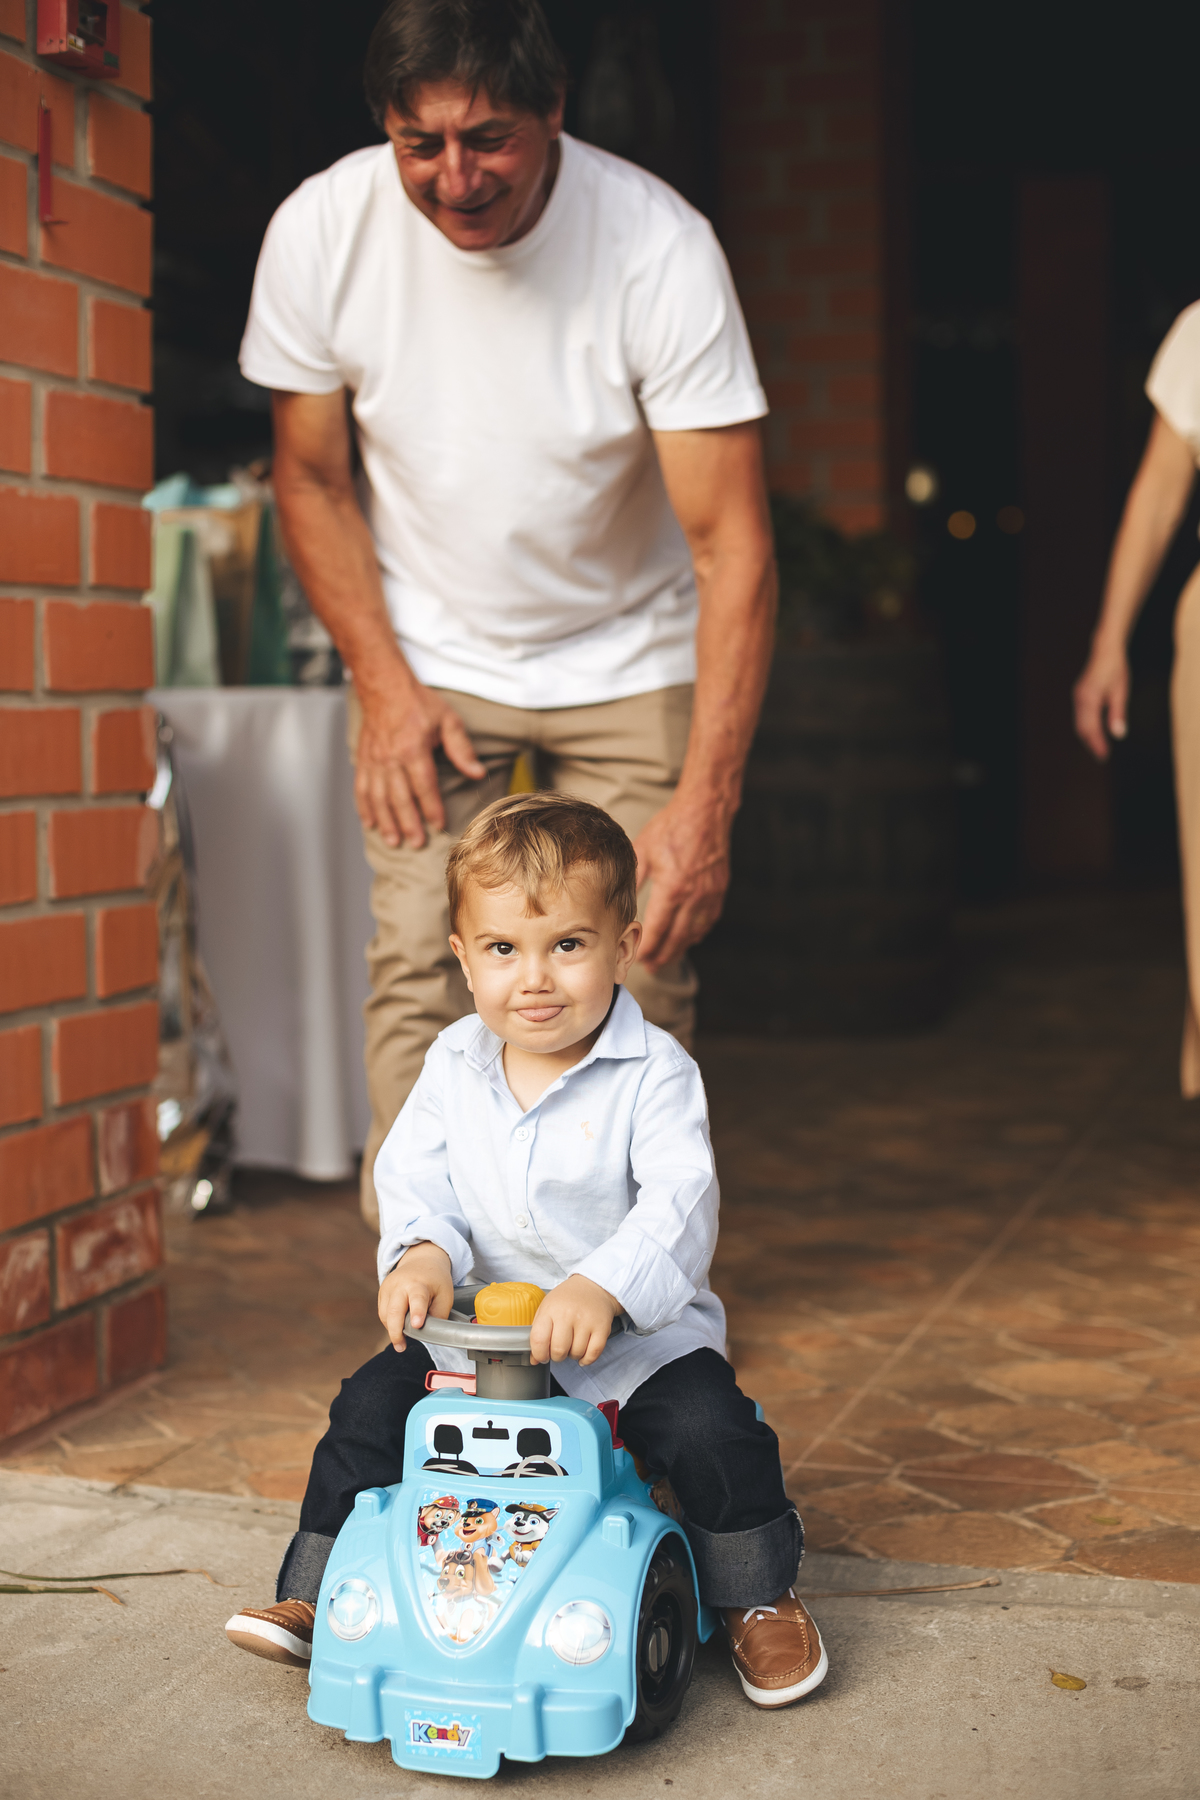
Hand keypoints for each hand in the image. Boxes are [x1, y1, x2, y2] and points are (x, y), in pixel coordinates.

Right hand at [356, 678, 484, 849]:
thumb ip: (462, 749)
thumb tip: (478, 773)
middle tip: (416, 843)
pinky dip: (364, 808)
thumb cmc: (419, 703)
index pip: (424, 786)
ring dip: (385, 821)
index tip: (439, 825)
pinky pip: (361, 788)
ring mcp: (374, 760)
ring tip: (393, 841)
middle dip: (408, 823)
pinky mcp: (363, 760)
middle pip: (399, 797)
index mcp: (413, 749)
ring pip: (378, 798)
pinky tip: (369, 823)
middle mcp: (390, 758)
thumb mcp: (448, 720)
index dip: (432, 808)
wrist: (384, 687)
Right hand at [378, 1241, 454, 1349]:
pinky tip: (399, 1326)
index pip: (417, 1299)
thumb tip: (429, 1334)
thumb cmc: (435, 1280)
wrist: (421, 1260)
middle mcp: (401, 1285)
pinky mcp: (382, 1293)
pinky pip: (383, 1314)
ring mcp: (388, 1288)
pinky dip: (391, 1323)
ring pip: (386, 1315)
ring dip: (393, 1329)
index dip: (417, 1313)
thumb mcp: (445, 1295)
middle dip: (396, 1331)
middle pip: (394, 1311)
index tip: (418, 1324)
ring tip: (403, 1339)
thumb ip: (438, 1315)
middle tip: (401, 1347)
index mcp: (419, 1284)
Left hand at [529, 1274, 620, 1367]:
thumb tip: (534, 1360)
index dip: (539, 1354)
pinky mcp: (602, 1328)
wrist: (594, 1286)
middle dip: (556, 1356)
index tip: (542, 1356)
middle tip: (558, 1350)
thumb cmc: (567, 1298)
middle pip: (558, 1350)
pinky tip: (583, 1354)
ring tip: (572, 1344)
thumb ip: (538, 1332)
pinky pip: (593, 1354)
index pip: (539, 1339)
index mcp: (551, 1309)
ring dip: (572, 1355)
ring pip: (576, 1353)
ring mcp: (587, 1321)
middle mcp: (569, 1314)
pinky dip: (586, 1359)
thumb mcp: (547, 1307)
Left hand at [633, 791, 731, 969]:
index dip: (650, 947)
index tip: (641, 958)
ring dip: (681, 948)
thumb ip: (633, 878)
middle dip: (664, 955)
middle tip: (652, 967)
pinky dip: (697, 933)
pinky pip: (708, 920)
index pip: (659, 929)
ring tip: (668, 957)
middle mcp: (694, 896)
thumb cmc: (672, 828)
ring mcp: (709, 895)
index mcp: (673, 889)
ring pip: (695, 932)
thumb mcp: (644, 851)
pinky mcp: (719, 890)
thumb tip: (617, 897)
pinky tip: (688, 937)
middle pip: (678, 937)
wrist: (705, 811)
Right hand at [1073, 638, 1129, 760]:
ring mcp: (1077, 697)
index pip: (1091, 728)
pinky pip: (1080, 716)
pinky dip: (1086, 727)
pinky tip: (1095, 733)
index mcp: (1089, 698)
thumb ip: (1118, 714)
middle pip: (1082, 728)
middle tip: (1102, 757)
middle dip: (1091, 743)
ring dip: (1088, 737)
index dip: (1097, 743)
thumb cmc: (1115, 668)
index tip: (1104, 756)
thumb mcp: (1121, 691)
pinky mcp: (1079, 696)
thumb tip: (1118, 734)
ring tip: (1099, 748)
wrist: (1105, 650)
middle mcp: (1079, 699)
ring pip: (1079, 723)